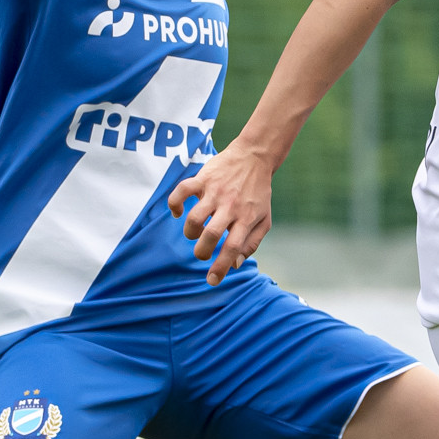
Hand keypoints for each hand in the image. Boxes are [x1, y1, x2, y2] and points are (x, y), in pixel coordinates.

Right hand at [167, 141, 273, 284]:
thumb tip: (234, 264)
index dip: (220, 267)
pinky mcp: (203, 179)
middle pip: (211, 235)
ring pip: (194, 217)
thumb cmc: (258, 193)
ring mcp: (215, 192)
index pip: (232, 248)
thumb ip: (251, 243)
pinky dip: (174, 204)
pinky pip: (182, 191)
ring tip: (194, 232)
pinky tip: (178, 212)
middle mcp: (231, 206)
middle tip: (201, 253)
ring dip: (189, 231)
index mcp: (246, 218)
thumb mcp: (264, 219)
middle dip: (201, 251)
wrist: (255, 157)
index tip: (211, 280)